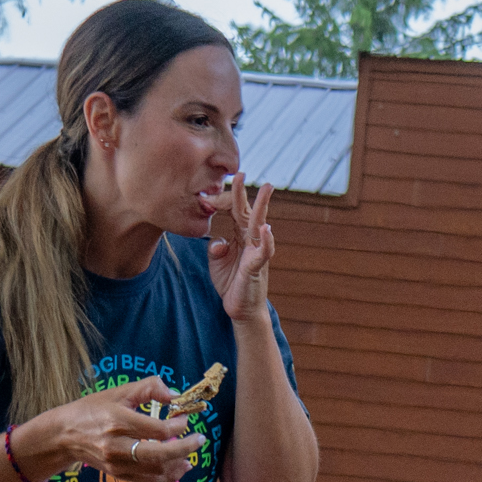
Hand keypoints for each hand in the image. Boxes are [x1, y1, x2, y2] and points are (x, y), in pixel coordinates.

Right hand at [14, 383, 196, 481]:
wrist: (65, 435)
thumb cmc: (93, 410)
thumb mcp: (119, 392)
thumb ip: (149, 388)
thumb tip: (175, 396)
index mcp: (117, 421)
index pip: (158, 429)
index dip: (178, 425)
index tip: (184, 417)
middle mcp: (117, 446)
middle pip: (160, 454)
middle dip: (186, 447)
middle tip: (200, 439)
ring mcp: (117, 464)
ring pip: (157, 471)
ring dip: (179, 463)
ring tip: (190, 453)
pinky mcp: (119, 476)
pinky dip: (168, 477)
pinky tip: (179, 466)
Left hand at [205, 179, 279, 323]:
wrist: (240, 309)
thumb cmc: (231, 282)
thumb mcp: (217, 261)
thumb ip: (215, 247)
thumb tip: (218, 241)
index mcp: (240, 235)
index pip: (234, 211)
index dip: (225, 198)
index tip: (213, 186)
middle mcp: (251, 240)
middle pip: (248, 211)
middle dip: (244, 192)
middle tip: (241, 172)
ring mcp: (256, 252)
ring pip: (260, 225)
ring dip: (263, 207)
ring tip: (267, 189)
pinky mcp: (257, 267)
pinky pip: (263, 252)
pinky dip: (266, 240)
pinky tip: (265, 229)